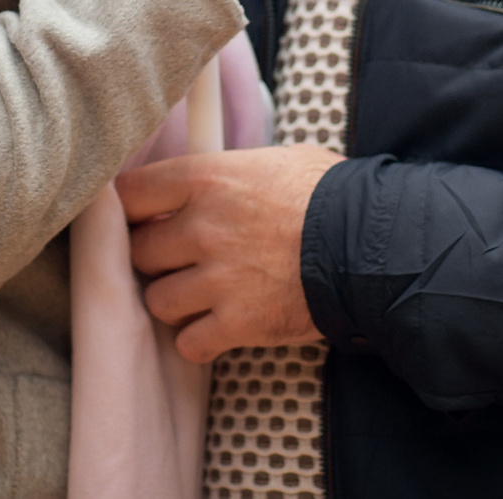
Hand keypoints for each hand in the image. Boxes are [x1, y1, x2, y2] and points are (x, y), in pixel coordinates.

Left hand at [118, 144, 342, 361]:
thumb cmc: (330, 195)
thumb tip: (204, 178)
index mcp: (207, 177)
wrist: (372, 245)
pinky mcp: (239, 322)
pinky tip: (217, 329)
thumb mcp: (273, 160)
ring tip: (199, 298)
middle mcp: (203, 227)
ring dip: (174, 302)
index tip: (143, 218)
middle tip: (177, 261)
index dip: (131, 209)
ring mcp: (218, 278)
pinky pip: (189, 342)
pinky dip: (199, 341)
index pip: (129, 192)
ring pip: (158, 301)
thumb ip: (226, 173)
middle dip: (155, 258)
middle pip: (139, 251)